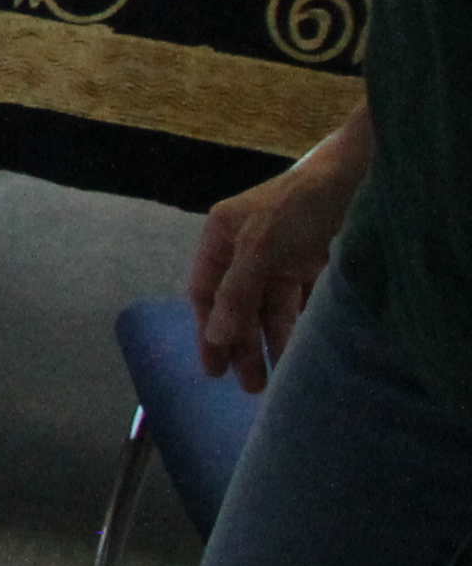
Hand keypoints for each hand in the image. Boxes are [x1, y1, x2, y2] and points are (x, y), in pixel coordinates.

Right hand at [190, 115, 372, 391]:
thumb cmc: (298, 206)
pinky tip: (303, 353)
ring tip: (278, 379)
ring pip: (272, 309)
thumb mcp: (260, 246)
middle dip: (244, 345)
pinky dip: (301, 327)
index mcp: (222, 237)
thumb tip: (216, 335)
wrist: (358, 179)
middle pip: (239, 306)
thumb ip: (237, 291)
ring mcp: (283, 258)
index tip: (214, 371)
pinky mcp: (315, 265)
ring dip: (273, 342)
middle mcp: (249, 250)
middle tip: (251, 386)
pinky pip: (303, 305)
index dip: (209, 331)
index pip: (207, 292)